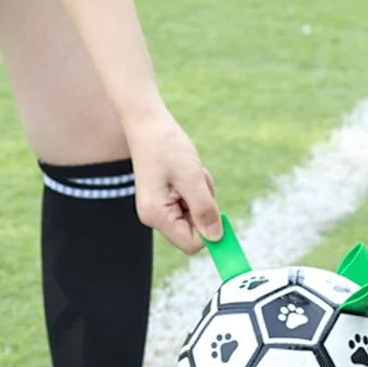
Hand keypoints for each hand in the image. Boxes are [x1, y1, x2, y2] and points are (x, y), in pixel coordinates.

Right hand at [126, 109, 222, 253]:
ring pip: (196, 215)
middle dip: (204, 208)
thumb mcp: (191, 177)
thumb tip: (217, 237)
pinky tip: (188, 171)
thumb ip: (204, 209)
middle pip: (194, 230)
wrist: (148, 122)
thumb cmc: (166, 146)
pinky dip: (197, 189)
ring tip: (191, 172)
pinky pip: (192, 203)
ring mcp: (159, 209)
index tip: (219, 213)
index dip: (208, 232)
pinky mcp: (166, 200)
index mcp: (156, 215)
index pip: (191, 243)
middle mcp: (155, 217)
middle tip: (198, 181)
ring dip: (202, 195)